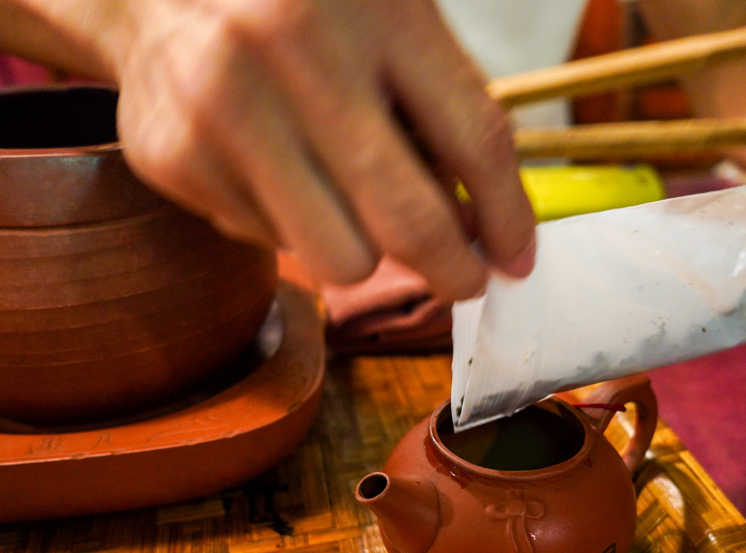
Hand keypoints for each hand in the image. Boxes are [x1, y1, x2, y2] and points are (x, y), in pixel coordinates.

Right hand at [109, 0, 535, 299]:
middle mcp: (292, 53)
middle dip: (452, 272)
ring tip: (347, 200)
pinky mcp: (174, 157)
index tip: (517, 260)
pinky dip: (290, 223)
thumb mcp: (386, 16)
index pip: (475, 138)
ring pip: (341, 260)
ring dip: (362, 248)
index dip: (508, 218)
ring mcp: (224, 109)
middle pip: (408, 223)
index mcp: (373, 6)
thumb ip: (438, 104)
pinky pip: (272, 243)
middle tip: (463, 277)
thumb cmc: (298, 6)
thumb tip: (480, 224)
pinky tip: (272, 169)